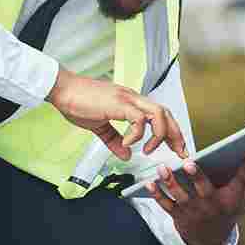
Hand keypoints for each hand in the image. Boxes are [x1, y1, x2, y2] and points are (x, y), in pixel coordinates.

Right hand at [47, 68, 187, 161]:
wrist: (63, 90)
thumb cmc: (78, 103)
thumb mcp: (99, 127)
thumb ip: (114, 141)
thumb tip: (126, 154)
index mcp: (131, 102)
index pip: (160, 115)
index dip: (171, 132)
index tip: (176, 148)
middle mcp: (134, 98)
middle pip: (167, 114)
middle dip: (176, 135)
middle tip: (180, 153)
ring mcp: (128, 99)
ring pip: (159, 114)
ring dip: (159, 135)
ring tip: (149, 150)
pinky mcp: (119, 103)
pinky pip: (138, 119)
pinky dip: (137, 135)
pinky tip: (128, 143)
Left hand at [145, 153, 244, 244]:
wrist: (209, 238)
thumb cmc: (231, 210)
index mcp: (231, 199)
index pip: (243, 180)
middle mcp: (212, 206)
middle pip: (204, 190)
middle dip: (197, 177)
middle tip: (190, 163)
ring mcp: (193, 211)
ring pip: (181, 196)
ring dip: (171, 183)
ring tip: (163, 168)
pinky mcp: (177, 215)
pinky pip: (165, 204)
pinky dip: (156, 194)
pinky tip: (148, 182)